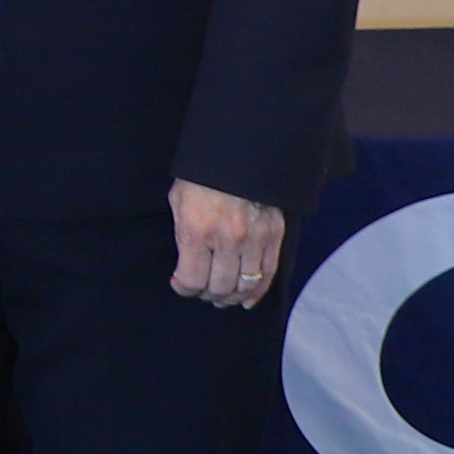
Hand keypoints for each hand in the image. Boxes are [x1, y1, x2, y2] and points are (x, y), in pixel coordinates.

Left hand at [169, 179, 288, 308]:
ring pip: (245, 285)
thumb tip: (187, 267)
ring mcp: (254, 239)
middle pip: (220, 287)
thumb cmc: (201, 178)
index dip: (184, 288)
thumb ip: (183, 237)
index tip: (181, 285)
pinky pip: (268, 274)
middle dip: (208, 295)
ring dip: (232, 297)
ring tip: (223, 298)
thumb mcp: (179, 203)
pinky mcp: (274, 236)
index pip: (192, 279)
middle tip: (203, 293)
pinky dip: (258, 291)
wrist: (237, 155)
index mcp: (197, 230)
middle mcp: (227, 239)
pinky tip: (247, 299)